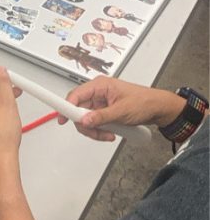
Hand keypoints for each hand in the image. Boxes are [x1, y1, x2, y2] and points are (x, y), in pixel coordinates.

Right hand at [61, 77, 186, 141]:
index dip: (66, 106)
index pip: (76, 95)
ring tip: (107, 134)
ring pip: (85, 119)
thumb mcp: (122, 111)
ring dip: (94, 130)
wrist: (158, 108)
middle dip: (85, 124)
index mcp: (100, 85)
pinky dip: (99, 130)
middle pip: (78, 110)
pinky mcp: (104, 112)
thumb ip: (101, 117)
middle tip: (96, 132)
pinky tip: (110, 133)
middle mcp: (97, 93)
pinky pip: (94, 123)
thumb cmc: (144, 102)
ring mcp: (100, 103)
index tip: (62, 118)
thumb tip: (84, 120)